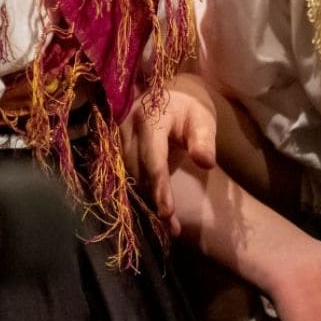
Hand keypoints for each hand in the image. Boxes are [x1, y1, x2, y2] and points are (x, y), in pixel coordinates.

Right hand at [120, 72, 219, 234]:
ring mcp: (116, 136)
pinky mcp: (114, 145)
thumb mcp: (203, 119)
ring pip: (128, 175)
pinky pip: (124, 173)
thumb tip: (206, 162)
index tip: (168, 212)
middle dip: (153, 199)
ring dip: (145, 199)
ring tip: (167, 224)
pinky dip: (139, 191)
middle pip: (137, 171)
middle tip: (172, 225)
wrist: (170, 95)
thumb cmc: (190, 108)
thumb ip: (204, 140)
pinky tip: (153, 209)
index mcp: (149, 117)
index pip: (153, 158)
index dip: (159, 186)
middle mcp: (126, 126)